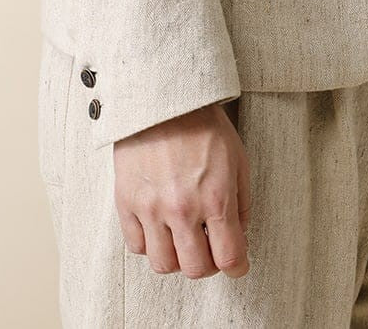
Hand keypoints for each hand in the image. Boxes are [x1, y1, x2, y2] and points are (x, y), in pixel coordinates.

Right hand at [114, 100, 250, 278]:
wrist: (163, 97)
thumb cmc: (204, 125)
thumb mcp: (238, 159)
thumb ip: (241, 203)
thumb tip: (238, 236)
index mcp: (216, 198)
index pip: (229, 258)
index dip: (237, 267)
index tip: (237, 264)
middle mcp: (182, 208)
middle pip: (195, 269)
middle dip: (207, 264)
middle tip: (209, 251)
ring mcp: (151, 207)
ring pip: (163, 265)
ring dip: (176, 258)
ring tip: (181, 239)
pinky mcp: (126, 201)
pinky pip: (136, 246)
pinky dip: (149, 244)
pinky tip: (159, 226)